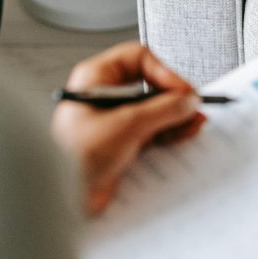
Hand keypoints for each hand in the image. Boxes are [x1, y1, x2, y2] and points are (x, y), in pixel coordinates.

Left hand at [51, 42, 204, 214]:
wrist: (62, 199)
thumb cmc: (73, 158)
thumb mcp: (126, 125)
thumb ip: (163, 109)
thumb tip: (187, 100)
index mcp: (96, 79)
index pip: (139, 59)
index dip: (164, 72)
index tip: (183, 90)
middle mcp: (106, 96)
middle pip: (151, 85)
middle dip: (175, 97)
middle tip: (193, 107)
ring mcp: (116, 120)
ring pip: (156, 109)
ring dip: (177, 115)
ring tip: (195, 122)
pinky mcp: (124, 143)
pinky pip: (154, 131)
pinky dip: (171, 132)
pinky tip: (185, 134)